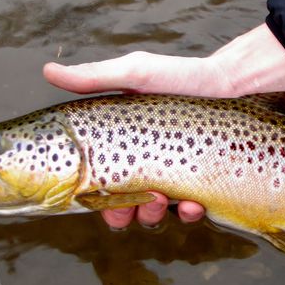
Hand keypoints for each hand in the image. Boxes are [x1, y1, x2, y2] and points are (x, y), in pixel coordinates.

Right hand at [43, 23, 284, 227]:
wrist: (237, 86)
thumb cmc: (185, 77)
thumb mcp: (137, 74)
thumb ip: (94, 78)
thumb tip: (47, 70)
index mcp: (125, 141)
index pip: (98, 177)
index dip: (91, 195)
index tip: (90, 201)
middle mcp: (148, 162)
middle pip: (123, 203)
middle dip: (121, 214)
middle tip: (125, 213)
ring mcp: (176, 174)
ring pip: (155, 211)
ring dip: (152, 215)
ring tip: (161, 201)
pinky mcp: (205, 184)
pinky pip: (192, 210)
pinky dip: (188, 213)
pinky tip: (192, 206)